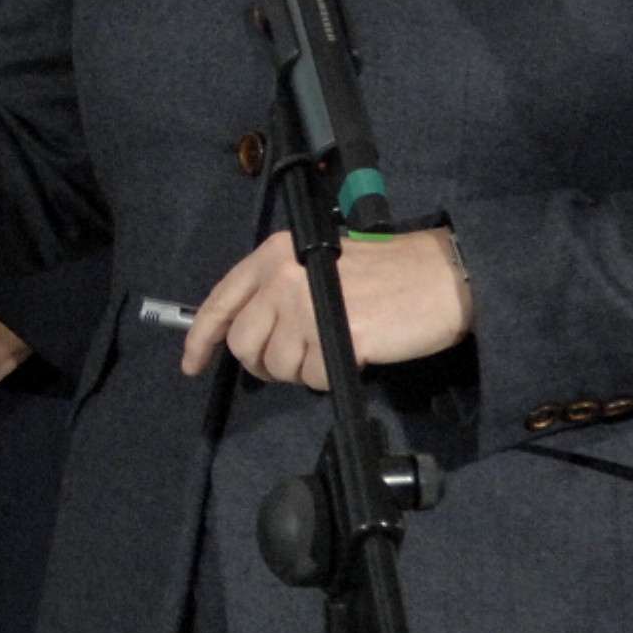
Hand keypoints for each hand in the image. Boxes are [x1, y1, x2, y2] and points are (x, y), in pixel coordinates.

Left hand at [180, 229, 473, 387]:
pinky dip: (327, 376)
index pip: (221, 301)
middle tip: (293, 361)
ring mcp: (306, 307)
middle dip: (261, 362)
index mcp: (274, 255)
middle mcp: (282, 278)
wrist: (440, 276)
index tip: (192, 364)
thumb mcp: (318, 265)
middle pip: (243, 342)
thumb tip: (253, 332)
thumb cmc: (386, 271)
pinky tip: (352, 354)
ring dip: (301, 370)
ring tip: (331, 349)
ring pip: (276, 365)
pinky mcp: (335, 337)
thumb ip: (280, 290)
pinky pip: (312, 377)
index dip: (201, 338)